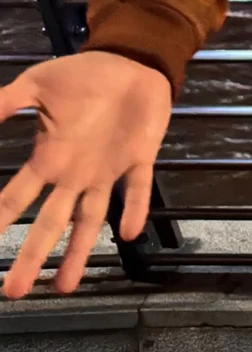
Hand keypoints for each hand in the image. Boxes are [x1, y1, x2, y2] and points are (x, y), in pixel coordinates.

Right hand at [0, 52, 171, 297]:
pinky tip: (127, 232)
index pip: (17, 197)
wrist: (131, 60)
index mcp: (50, 157)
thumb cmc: (85, 76)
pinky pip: (136, 188)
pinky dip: (133, 209)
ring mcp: (107, 170)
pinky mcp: (139, 158)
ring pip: (90, 218)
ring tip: (64, 286)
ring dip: (78, 250)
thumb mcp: (39, 84)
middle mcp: (75, 173)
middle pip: (50, 222)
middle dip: (32, 255)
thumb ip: (6, 102)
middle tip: (14, 291)